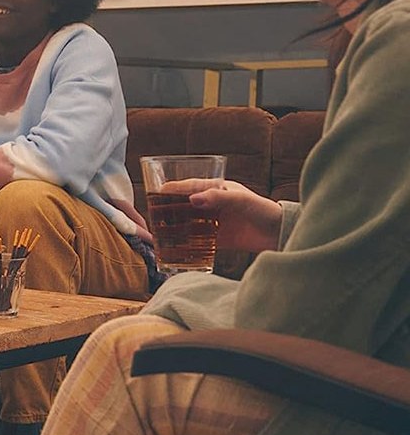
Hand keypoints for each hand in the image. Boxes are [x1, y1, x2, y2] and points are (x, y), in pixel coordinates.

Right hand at [158, 179, 282, 253]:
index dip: (172, 188)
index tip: (156, 191)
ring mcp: (215, 222)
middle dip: (169, 208)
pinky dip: (186, 244)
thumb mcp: (241, 200)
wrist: (281, 234)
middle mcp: (213, 205)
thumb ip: (218, 198)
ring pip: (189, 223)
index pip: (190, 186)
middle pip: (185, 205)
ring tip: (159, 232)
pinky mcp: (219, 239)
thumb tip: (191, 199)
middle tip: (153, 215)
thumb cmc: (264, 211)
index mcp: (217, 189)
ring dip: (175, 227)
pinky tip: (175, 248)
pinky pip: (197, 241)